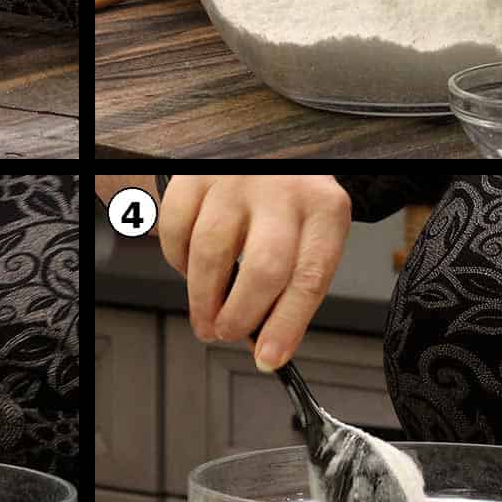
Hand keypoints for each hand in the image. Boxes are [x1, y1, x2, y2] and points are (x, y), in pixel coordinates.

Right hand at [157, 176, 351, 371]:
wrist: (261, 143)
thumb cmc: (287, 199)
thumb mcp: (309, 232)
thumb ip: (293, 284)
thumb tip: (267, 343)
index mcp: (325, 209)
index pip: (309, 278)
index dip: (286, 326)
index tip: (269, 358)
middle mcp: (283, 190)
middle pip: (263, 269)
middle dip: (238, 316)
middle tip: (225, 333)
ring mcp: (237, 178)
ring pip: (211, 252)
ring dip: (202, 298)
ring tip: (205, 315)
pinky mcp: (196, 174)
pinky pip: (176, 229)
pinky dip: (177, 259)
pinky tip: (190, 267)